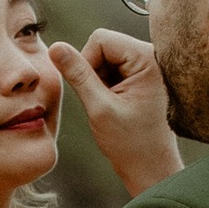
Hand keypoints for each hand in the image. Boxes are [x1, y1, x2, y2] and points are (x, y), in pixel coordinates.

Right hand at [51, 27, 181, 194]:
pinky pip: (113, 68)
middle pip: (104, 45)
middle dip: (94, 72)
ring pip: (105, 57)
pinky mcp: (143, 76)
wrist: (152, 168)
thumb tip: (55, 47)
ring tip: (111, 106)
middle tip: (103, 102)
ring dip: (99, 81)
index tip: (92, 92)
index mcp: (148, 59)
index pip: (101, 38)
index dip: (86, 62)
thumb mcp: (99, 107)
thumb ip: (77, 74)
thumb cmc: (132, 144)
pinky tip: (115, 106)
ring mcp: (148, 66)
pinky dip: (106, 86)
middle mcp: (152, 56)